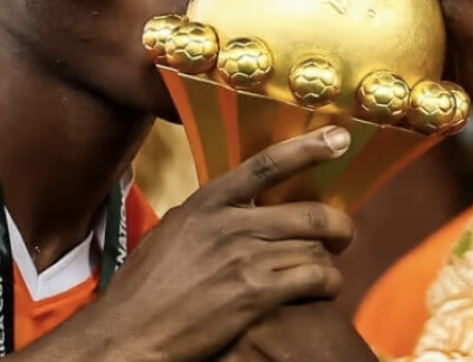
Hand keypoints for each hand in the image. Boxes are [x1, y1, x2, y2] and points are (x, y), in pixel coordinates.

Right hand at [87, 126, 354, 361]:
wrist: (129, 333)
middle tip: (343, 234)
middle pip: (307, 213)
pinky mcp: (255, 295)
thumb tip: (225, 204)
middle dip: (338, 224)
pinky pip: (313, 278)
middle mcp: (229, 225)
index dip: (307, 149)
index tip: (339, 138)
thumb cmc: (143, 289)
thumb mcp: (170, 234)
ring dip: (329, 260)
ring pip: (313, 247)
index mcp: (207, 204)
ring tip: (328, 270)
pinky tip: (324, 288)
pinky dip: (328, 282)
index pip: (266, 165)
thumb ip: (204, 216)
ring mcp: (244, 259)